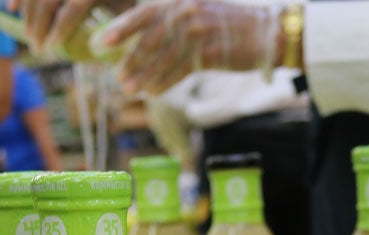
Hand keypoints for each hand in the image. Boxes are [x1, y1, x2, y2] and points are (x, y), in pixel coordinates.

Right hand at [8, 0, 134, 51]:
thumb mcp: (124, 4)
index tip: (50, 48)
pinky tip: (11, 9)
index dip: (59, 31)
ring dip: (28, 14)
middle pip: (48, 2)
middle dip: (39, 26)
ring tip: (29, 35)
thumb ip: (116, 26)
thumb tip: (102, 51)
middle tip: (36, 47)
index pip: (70, 12)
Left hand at [97, 0, 280, 94]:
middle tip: (118, 75)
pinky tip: (152, 92)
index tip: (103, 41)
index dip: (122, 27)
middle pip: (150, 39)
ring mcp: (199, 33)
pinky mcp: (209, 54)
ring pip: (162, 59)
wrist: (266, 33)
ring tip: (129, 89)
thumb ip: (172, 20)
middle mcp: (187, 13)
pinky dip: (164, 83)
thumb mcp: (199, 11)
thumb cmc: (228, 25)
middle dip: (131, 59)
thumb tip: (141, 38)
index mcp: (181, 0)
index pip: (145, 13)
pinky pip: (179, 72)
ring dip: (143, 76)